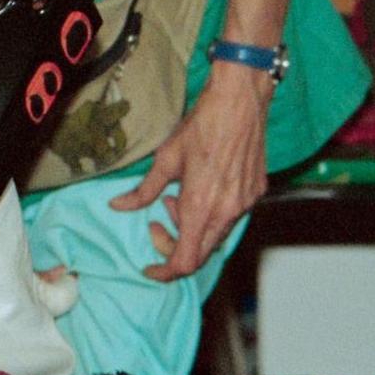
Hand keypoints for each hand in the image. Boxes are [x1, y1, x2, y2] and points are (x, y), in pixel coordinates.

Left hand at [110, 65, 270, 281]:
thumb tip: (119, 206)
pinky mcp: (256, 193)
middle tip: (157, 221)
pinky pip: (231, 218)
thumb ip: (143, 190)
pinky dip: (211, 215)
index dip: (166, 271)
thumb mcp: (165, 159)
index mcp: (201, 208)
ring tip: (177, 197)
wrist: (239, 103)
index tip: (150, 268)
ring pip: (217, 235)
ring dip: (192, 227)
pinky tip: (200, 190)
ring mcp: (246, 204)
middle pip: (201, 253)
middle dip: (175, 244)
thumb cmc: (202, 127)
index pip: (185, 261)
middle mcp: (228, 212)